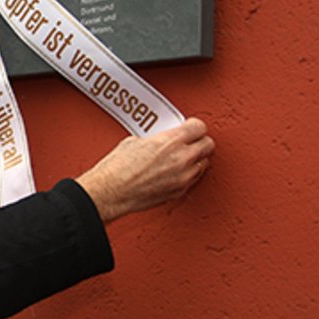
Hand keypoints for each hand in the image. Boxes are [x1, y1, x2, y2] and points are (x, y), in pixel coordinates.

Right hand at [75, 118, 214, 223]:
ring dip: (195, 159)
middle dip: (199, 141)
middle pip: (208, 144)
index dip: (194, 126)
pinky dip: (186, 174)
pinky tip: (174, 171)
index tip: (189, 127)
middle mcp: (182, 159)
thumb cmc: (116, 170)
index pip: (199, 127)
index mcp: (171, 141)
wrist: (109, 193)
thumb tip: (161, 140)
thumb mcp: (134, 142)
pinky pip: (192, 179)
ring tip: (181, 158)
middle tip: (190, 141)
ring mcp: (183, 177)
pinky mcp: (179, 192)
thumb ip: (156, 139)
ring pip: (203, 163)